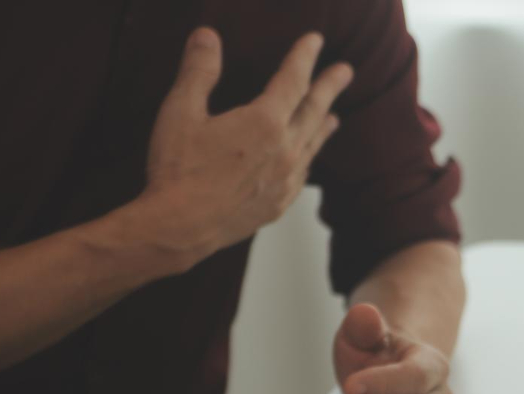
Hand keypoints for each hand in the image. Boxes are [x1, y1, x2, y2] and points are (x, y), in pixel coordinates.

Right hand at [131, 28, 352, 268]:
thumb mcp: (181, 111)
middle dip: (329, 87)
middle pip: (314, 110)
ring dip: (323, 126)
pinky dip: (308, 158)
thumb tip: (208, 36)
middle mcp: (284, 151)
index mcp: (264, 123)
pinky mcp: (278, 205)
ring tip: (334, 116)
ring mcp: (285, 182)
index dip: (304, 57)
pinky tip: (306, 158)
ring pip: (312, 145)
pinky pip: (301, 175)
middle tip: (346, 71)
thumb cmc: (178, 169)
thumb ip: (198, 71)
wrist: (180, 228)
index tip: (315, 40)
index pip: (293, 80)